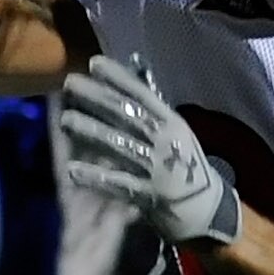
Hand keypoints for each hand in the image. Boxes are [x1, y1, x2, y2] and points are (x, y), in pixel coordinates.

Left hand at [56, 55, 240, 247]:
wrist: (207, 211)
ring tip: (65, 120)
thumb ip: (151, 112)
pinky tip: (72, 170)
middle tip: (69, 83)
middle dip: (98, 98)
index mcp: (173, 123)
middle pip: (129, 115)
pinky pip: (118, 184)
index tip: (94, 63)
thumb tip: (129, 78)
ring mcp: (159, 169)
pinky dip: (96, 177)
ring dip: (92, 132)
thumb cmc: (184, 167)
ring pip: (121, 145)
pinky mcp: (150, 196)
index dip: (119, 79)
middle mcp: (166, 141)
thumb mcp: (175, 135)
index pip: (144, 95)